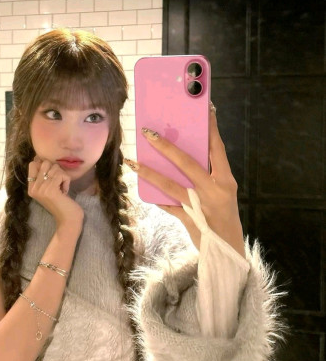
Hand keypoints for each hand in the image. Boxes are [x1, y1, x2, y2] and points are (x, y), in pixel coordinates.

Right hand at [28, 157, 83, 230]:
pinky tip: (65, 191)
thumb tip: (41, 158)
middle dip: (56, 170)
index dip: (44, 164)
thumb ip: (44, 176)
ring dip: (63, 176)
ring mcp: (41, 189)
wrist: (67, 220)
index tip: (53, 174)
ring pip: (54, 167)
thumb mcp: (49, 189)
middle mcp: (34, 188)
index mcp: (31, 188)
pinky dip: (67, 181)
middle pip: (45, 163)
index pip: (32, 164)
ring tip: (62, 188)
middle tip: (59, 182)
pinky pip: (61, 174)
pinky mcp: (50, 189)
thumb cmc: (61, 204)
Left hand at [125, 105, 244, 256]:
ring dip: (150, 172)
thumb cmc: (224, 217)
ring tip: (133, 162)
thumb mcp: (222, 194)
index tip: (205, 109)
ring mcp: (201, 206)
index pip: (218, 149)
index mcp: (226, 180)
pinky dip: (157, 199)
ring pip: (171, 185)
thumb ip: (208, 176)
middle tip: (149, 133)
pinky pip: (168, 206)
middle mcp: (214, 190)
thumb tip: (183, 157)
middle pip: (188, 163)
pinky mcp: (189, 219)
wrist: (228, 251)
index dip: (211, 129)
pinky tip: (144, 191)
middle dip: (167, 147)